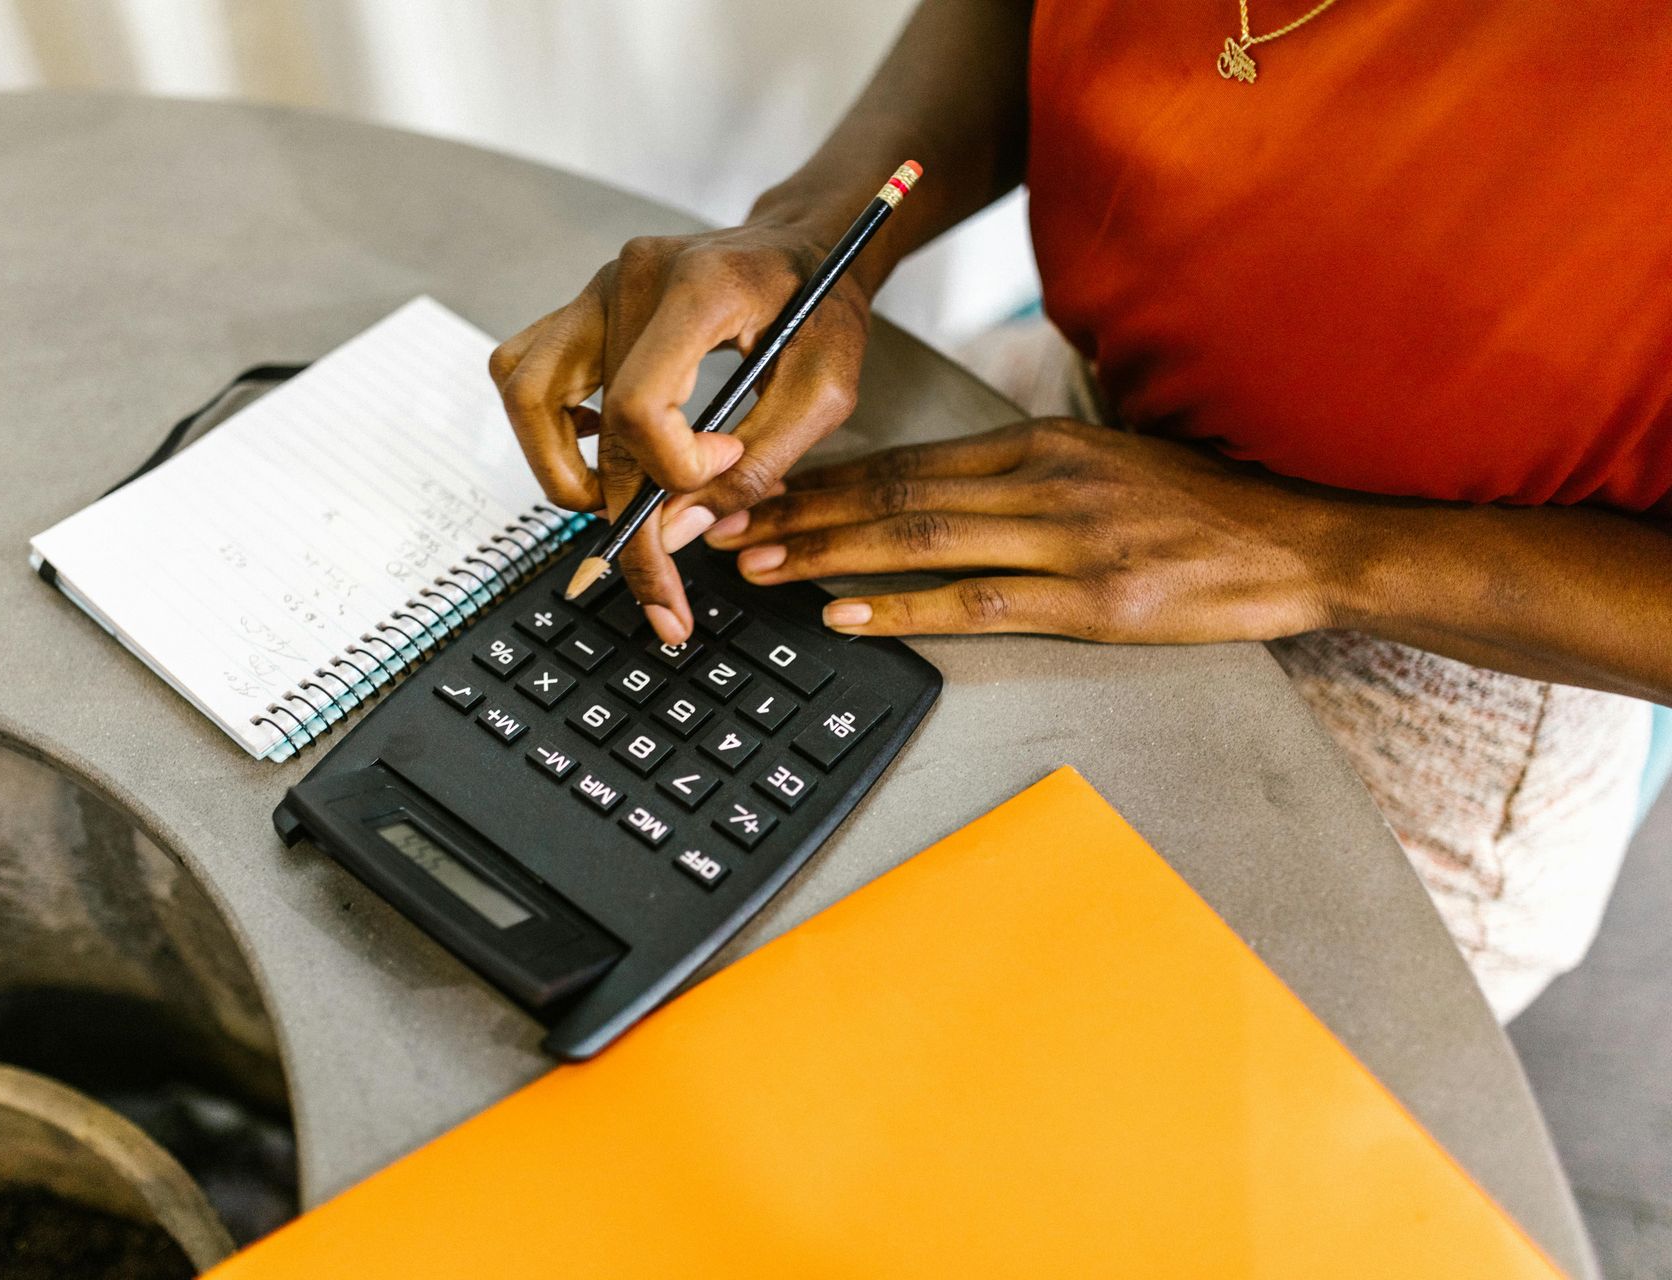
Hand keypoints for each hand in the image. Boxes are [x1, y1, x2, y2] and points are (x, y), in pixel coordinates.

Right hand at [488, 222, 870, 641]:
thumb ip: (757, 466)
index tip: (722, 466)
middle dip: (624, 520)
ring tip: (614, 510)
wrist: (806, 244)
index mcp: (697, 289)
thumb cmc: (821, 307)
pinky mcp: (582, 306)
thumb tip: (677, 534)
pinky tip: (601, 450)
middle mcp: (629, 278)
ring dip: (559, 470)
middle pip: (591, 423)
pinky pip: (523, 372)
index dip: (673, 467)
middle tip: (660, 589)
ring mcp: (595, 288)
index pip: (640, 405)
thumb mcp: (824, 391)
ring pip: (525, 393)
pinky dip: (548, 427)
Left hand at [704, 418, 1344, 641]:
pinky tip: (847, 614)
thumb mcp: (1106, 460)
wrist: (1299, 545)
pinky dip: (904, 608)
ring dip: (828, 556)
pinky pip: (980, 603)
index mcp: (1042, 443)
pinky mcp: (1095, 603)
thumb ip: (1023, 471)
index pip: (907, 459)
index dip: (823, 479)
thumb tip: (935, 489)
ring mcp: (1070, 541)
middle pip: (896, 495)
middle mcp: (1046, 481)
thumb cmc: (1198, 507)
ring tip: (760, 567)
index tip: (760, 492)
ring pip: (922, 541)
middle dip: (800, 513)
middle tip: (726, 528)